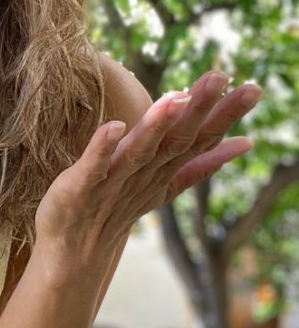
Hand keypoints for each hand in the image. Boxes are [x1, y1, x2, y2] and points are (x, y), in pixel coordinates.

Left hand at [33, 71, 260, 267]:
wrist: (74, 251)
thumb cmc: (117, 207)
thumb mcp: (165, 182)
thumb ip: (201, 163)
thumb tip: (245, 143)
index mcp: (164, 170)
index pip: (200, 139)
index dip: (225, 114)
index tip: (253, 87)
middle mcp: (144, 174)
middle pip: (177, 140)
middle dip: (199, 109)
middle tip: (220, 76)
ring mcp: (113, 182)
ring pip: (140, 151)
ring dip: (156, 125)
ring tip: (174, 98)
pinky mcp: (80, 187)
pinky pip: (93, 166)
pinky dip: (102, 147)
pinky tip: (114, 126)